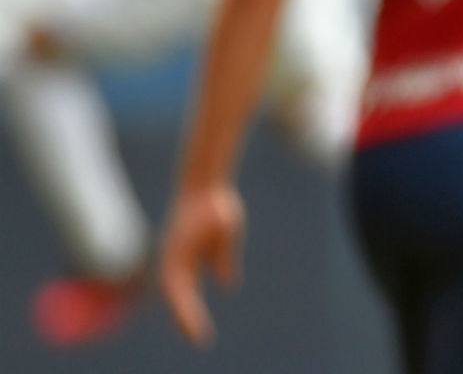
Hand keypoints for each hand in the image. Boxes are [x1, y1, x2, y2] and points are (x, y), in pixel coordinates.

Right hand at [158, 183, 245, 346]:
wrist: (203, 186)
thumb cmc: (215, 204)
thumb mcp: (225, 226)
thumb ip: (224, 254)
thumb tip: (227, 286)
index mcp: (176, 255)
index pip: (179, 293)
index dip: (187, 314)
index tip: (198, 331)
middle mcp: (172, 260)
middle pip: (176, 296)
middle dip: (184, 319)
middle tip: (198, 340)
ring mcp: (176, 258)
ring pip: (178, 292)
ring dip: (184, 313)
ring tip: (194, 334)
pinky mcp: (186, 256)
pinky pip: (185, 283)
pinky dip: (186, 300)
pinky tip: (192, 316)